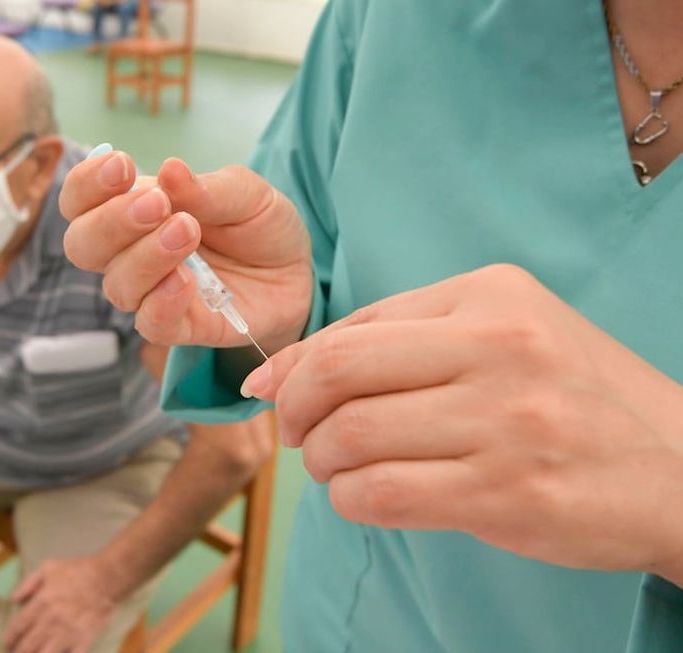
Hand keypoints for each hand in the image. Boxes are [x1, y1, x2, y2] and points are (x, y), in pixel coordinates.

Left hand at [3, 557, 117, 652]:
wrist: (107, 577)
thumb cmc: (77, 570)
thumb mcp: (48, 567)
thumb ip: (27, 583)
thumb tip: (13, 599)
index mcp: (41, 603)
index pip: (18, 627)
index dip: (10, 638)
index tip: (7, 643)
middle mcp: (51, 621)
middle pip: (27, 646)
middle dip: (19, 652)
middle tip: (18, 652)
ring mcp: (67, 633)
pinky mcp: (83, 640)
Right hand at [60, 152, 313, 354]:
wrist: (296, 273)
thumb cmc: (258, 227)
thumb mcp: (247, 193)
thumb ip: (209, 187)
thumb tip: (170, 169)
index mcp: (133, 209)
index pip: (81, 200)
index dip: (87, 184)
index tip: (122, 166)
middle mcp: (131, 253)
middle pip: (83, 245)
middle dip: (112, 221)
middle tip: (158, 205)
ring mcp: (154, 292)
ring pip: (117, 285)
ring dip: (146, 257)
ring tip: (187, 232)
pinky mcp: (183, 326)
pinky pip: (152, 325)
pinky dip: (162, 302)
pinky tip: (186, 281)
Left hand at [240, 264, 682, 579]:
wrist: (681, 471)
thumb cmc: (571, 399)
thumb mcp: (499, 337)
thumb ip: (392, 341)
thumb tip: (273, 375)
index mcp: (492, 296)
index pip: (354, 326)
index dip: (294, 366)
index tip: (272, 393)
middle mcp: (500, 347)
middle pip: (340, 373)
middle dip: (294, 411)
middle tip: (297, 433)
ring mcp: (508, 421)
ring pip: (353, 436)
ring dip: (323, 461)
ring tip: (337, 468)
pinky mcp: (510, 493)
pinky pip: (383, 493)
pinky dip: (350, 499)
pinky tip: (364, 496)